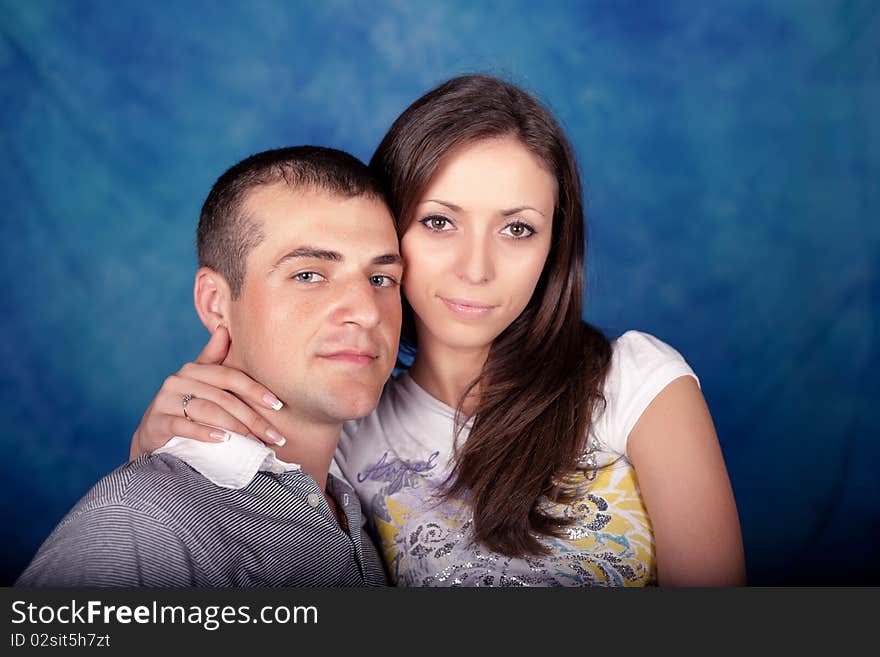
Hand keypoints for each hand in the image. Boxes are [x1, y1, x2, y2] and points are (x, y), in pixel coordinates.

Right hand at [129, 326, 286, 459]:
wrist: (152, 432)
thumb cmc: (185, 404)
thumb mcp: (200, 381)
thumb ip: (214, 358)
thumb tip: (224, 328)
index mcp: (193, 369)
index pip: (231, 376)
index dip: (256, 390)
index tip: (278, 405)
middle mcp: (178, 381)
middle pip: (223, 398)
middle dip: (252, 418)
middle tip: (274, 435)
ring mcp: (165, 401)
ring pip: (207, 411)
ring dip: (235, 427)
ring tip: (255, 441)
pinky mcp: (157, 422)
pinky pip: (184, 426)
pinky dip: (205, 433)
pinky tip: (224, 440)